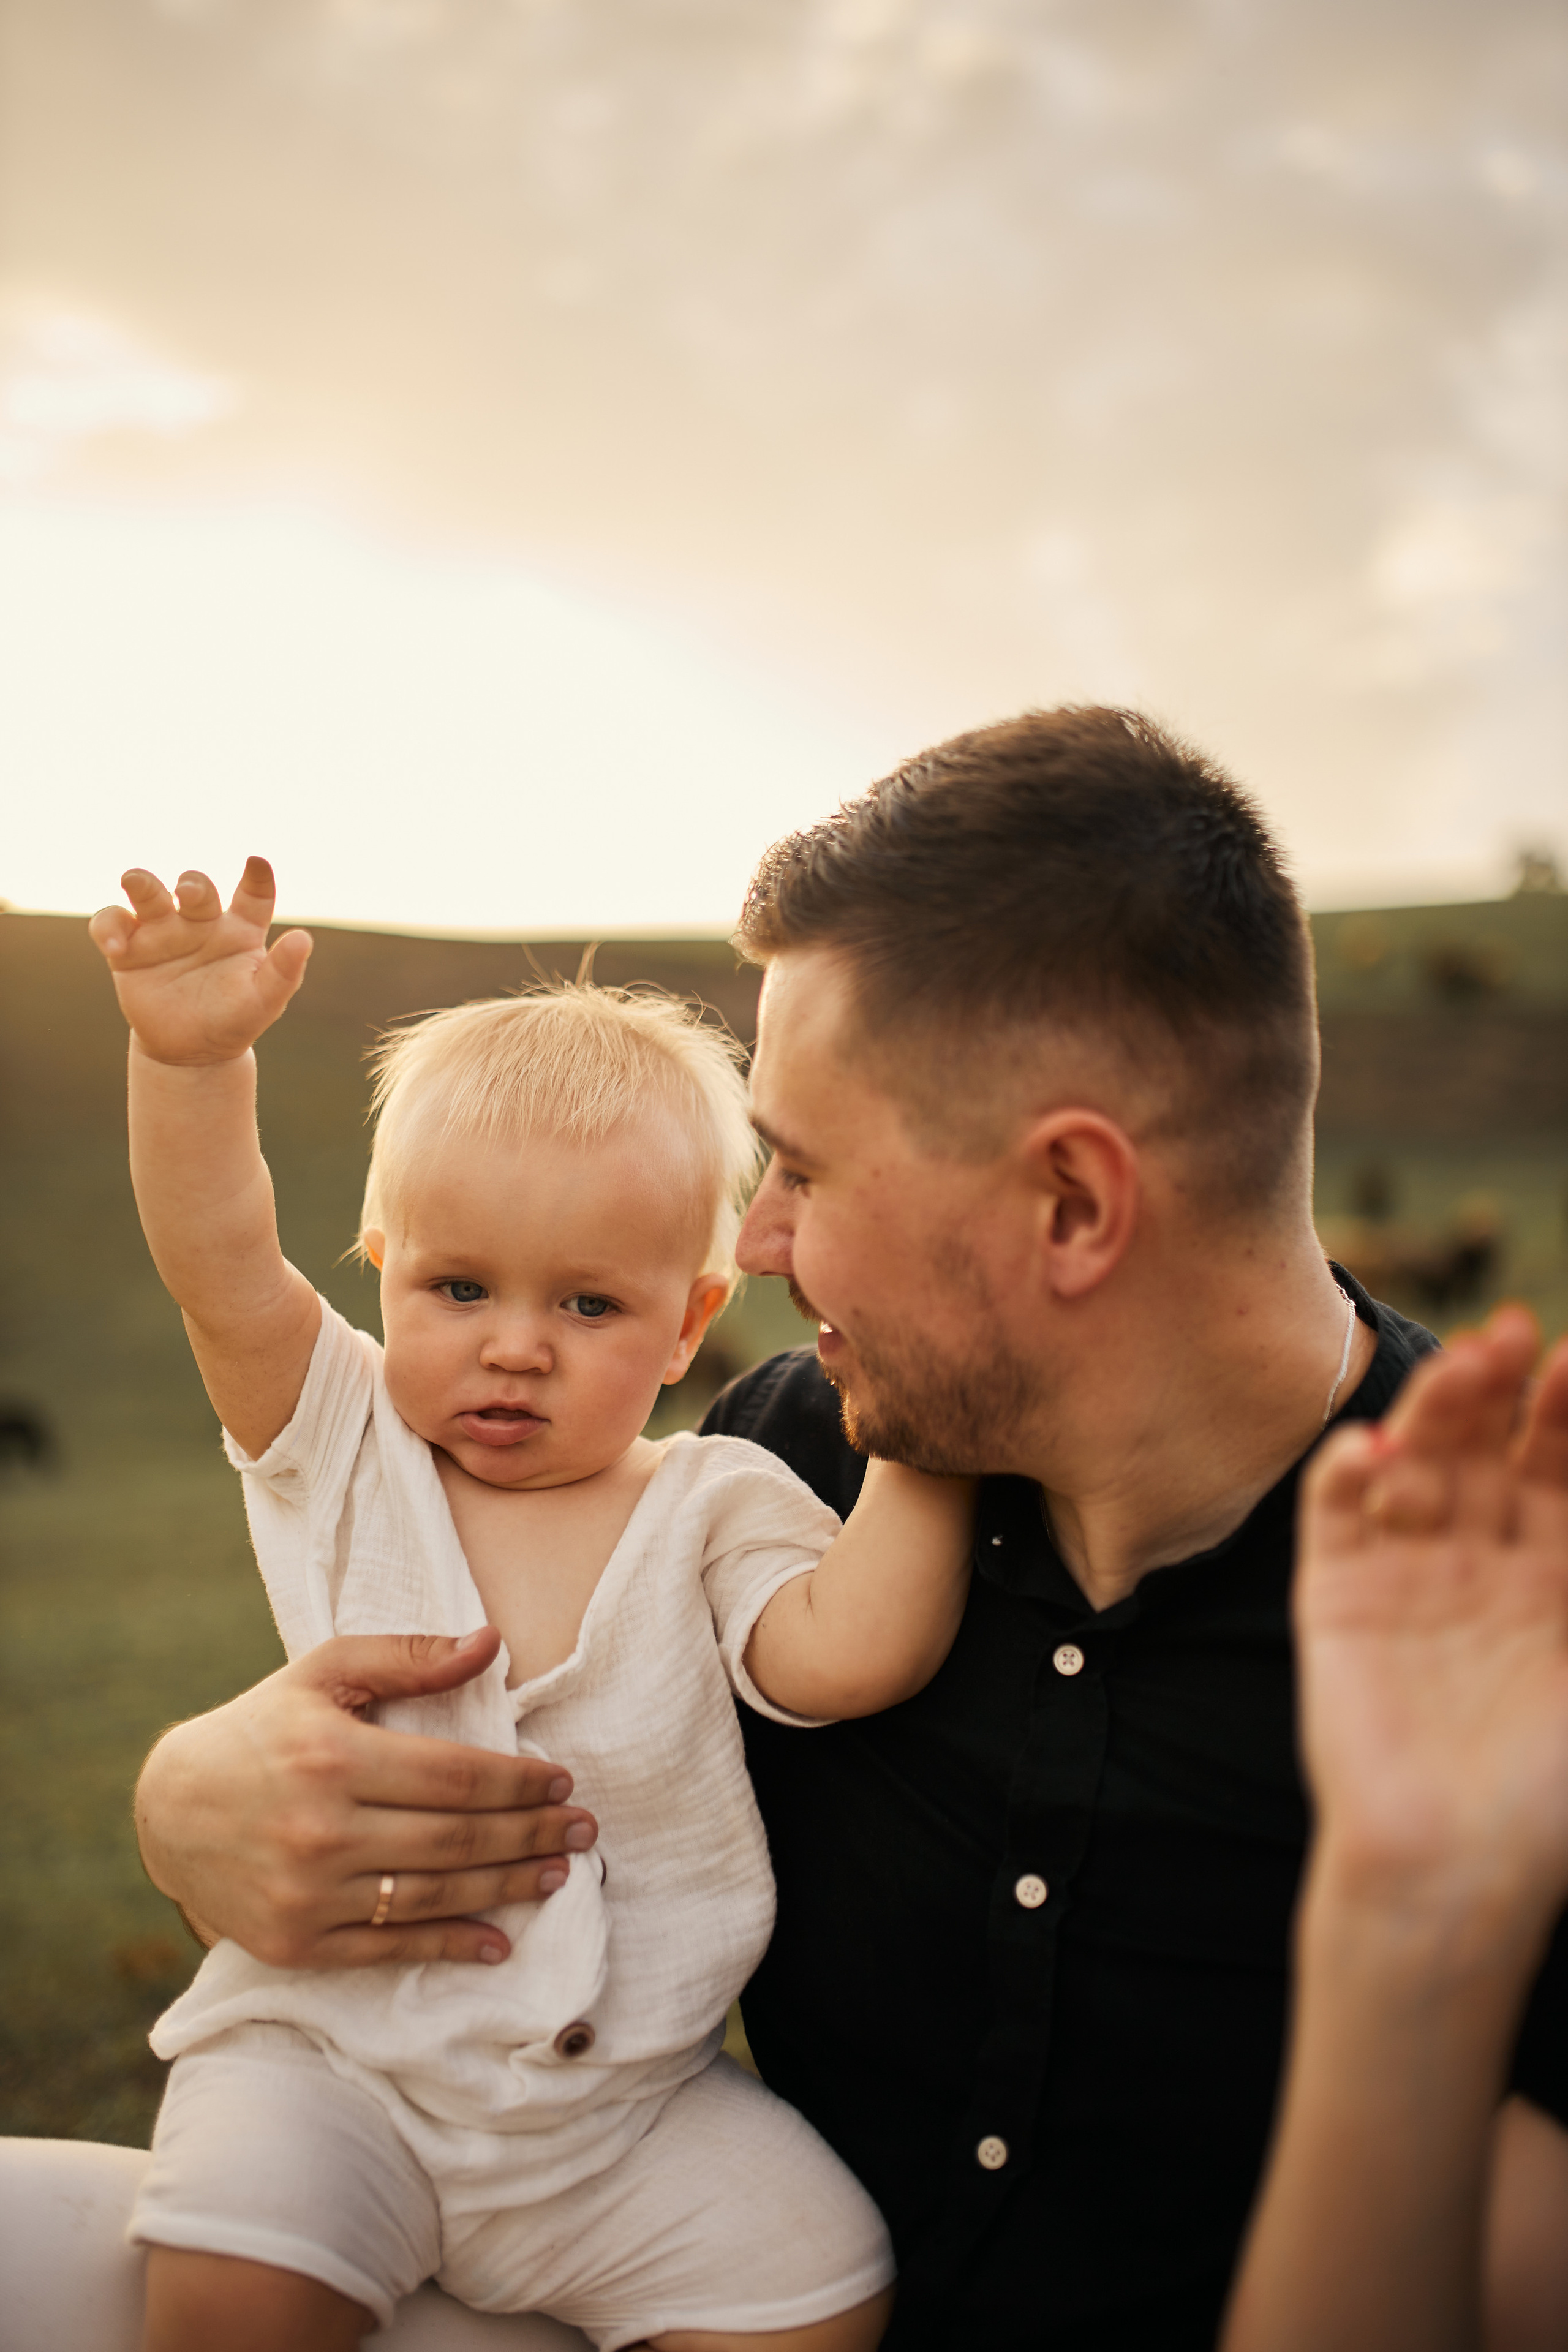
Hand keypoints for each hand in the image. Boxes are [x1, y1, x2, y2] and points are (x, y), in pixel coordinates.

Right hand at [89, 856, 311, 1066]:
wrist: (192, 1051)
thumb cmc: (235, 1020)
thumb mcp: (264, 1001)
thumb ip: (284, 971)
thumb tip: (304, 939)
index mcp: (240, 930)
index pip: (254, 895)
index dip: (257, 878)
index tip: (258, 863)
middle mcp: (201, 922)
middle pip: (196, 888)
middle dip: (192, 883)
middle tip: (188, 891)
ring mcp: (163, 931)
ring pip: (147, 892)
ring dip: (141, 882)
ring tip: (135, 882)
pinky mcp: (129, 948)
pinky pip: (112, 923)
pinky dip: (108, 928)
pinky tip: (117, 948)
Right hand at [135, 1630, 598, 1967]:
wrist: (169, 1809)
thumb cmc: (261, 1729)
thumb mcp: (324, 1673)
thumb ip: (408, 1656)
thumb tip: (491, 1643)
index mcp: (333, 1756)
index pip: (454, 1775)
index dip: (517, 1782)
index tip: (562, 1781)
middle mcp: (321, 1829)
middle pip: (455, 1839)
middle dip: (530, 1835)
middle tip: (583, 1830)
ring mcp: (307, 1893)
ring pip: (432, 1896)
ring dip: (506, 1888)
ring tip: (556, 1873)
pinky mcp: (295, 1943)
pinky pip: (388, 1947)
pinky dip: (449, 1946)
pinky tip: (498, 1941)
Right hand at [1296, 1306, 1567, 1952]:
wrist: (1454, 1869)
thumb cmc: (1547, 1790)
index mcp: (1552, 1576)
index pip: (1557, 1467)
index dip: (1566, 1413)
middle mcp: (1478, 1561)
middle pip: (1485, 1450)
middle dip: (1497, 1392)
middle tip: (1510, 1335)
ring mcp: (1403, 1574)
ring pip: (1414, 1467)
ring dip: (1430, 1414)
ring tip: (1457, 1369)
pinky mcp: (1336, 1599)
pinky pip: (1334, 1522)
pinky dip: (1345, 1480)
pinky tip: (1368, 1450)